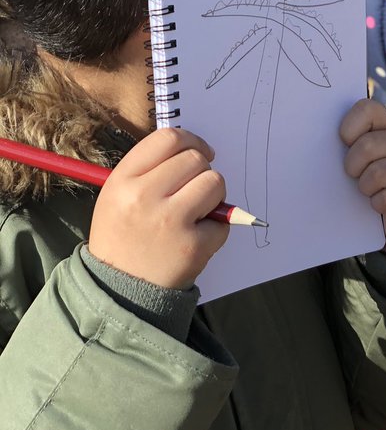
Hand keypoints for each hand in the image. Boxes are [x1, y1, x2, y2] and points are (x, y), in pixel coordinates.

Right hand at [88, 128, 228, 289]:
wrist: (118, 290)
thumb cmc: (123, 237)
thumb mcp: (118, 196)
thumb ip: (150, 170)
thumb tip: (194, 149)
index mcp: (122, 181)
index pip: (167, 139)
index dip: (191, 140)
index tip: (199, 151)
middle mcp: (144, 196)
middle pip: (195, 159)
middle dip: (202, 171)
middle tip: (194, 190)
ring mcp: (170, 221)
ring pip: (215, 182)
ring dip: (214, 195)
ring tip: (198, 212)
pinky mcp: (194, 245)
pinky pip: (223, 220)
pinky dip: (216, 228)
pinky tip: (196, 238)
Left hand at [340, 99, 385, 255]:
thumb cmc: (377, 181)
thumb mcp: (367, 155)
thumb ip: (354, 141)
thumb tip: (323, 142)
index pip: (366, 109)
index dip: (348, 129)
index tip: (346, 145)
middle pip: (366, 146)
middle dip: (353, 167)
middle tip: (357, 175)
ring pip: (376, 174)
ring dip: (365, 188)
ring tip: (372, 189)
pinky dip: (377, 204)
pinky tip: (384, 203)